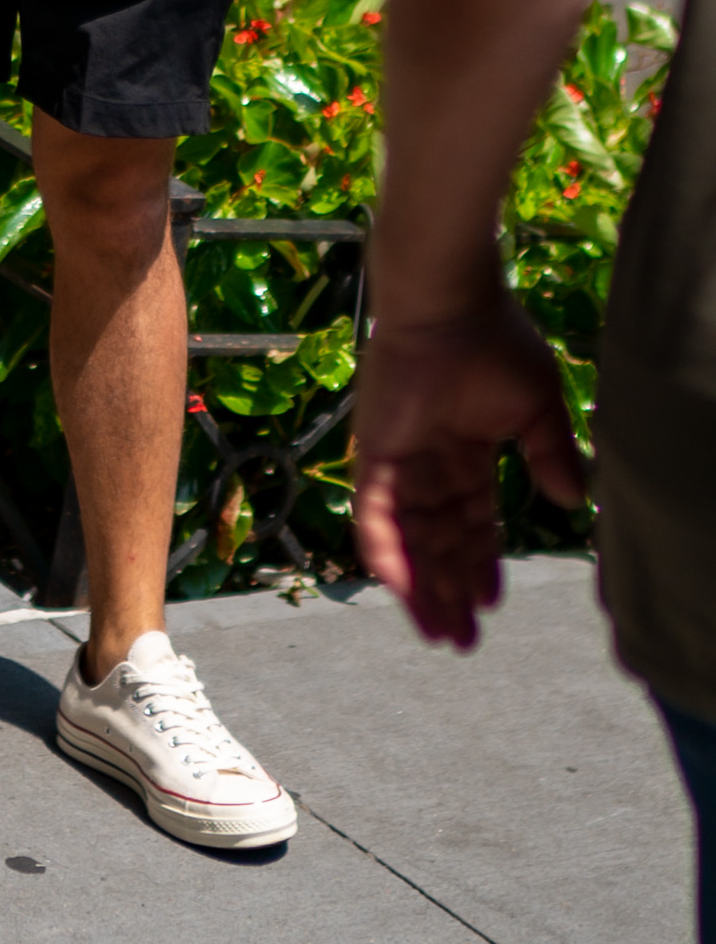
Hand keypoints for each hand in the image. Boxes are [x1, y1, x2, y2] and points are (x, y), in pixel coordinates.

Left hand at [353, 297, 587, 649]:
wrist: (449, 305)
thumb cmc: (493, 343)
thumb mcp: (535, 408)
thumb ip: (551, 455)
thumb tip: (570, 503)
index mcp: (466, 451)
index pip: (472, 520)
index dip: (480, 561)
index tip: (491, 601)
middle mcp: (428, 462)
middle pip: (439, 541)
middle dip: (449, 589)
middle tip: (460, 637)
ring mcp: (398, 460)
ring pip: (408, 539)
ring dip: (421, 586)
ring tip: (438, 631)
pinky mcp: (374, 453)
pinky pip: (375, 514)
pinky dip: (386, 551)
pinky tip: (400, 588)